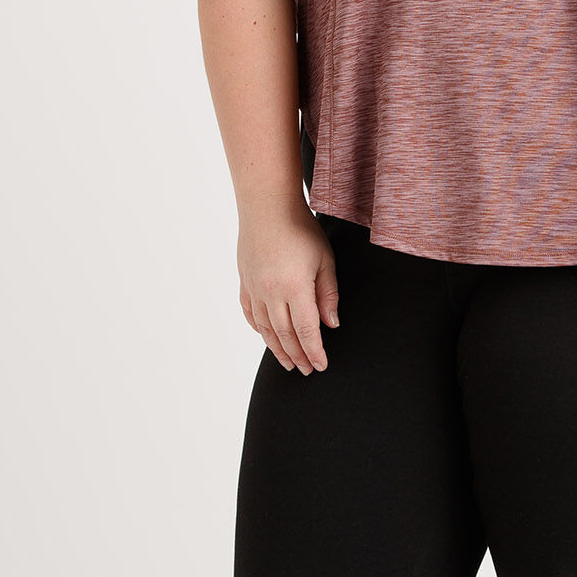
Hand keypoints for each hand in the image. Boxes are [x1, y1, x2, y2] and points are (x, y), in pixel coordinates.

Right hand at [237, 203, 339, 372]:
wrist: (267, 206)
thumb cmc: (301, 229)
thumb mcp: (324, 260)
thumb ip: (328, 294)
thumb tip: (331, 325)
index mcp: (295, 288)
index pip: (306, 330)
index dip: (314, 351)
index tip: (321, 365)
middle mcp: (271, 293)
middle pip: (285, 335)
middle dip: (297, 356)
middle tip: (307, 370)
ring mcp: (254, 288)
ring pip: (266, 328)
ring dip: (277, 349)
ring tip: (288, 363)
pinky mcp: (245, 281)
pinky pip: (250, 313)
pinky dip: (259, 328)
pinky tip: (267, 336)